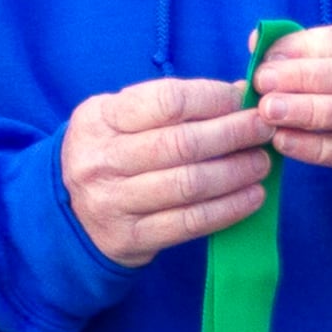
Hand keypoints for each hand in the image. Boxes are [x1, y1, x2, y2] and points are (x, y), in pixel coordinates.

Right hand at [63, 77, 268, 265]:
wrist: (68, 212)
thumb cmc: (111, 152)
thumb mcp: (122, 117)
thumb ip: (173, 104)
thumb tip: (239, 93)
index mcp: (99, 119)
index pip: (167, 101)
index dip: (214, 98)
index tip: (243, 100)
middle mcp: (101, 159)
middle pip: (183, 144)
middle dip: (234, 134)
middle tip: (264, 130)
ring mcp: (114, 202)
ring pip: (190, 184)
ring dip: (236, 172)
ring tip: (262, 163)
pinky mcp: (131, 238)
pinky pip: (190, 223)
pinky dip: (229, 209)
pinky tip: (253, 196)